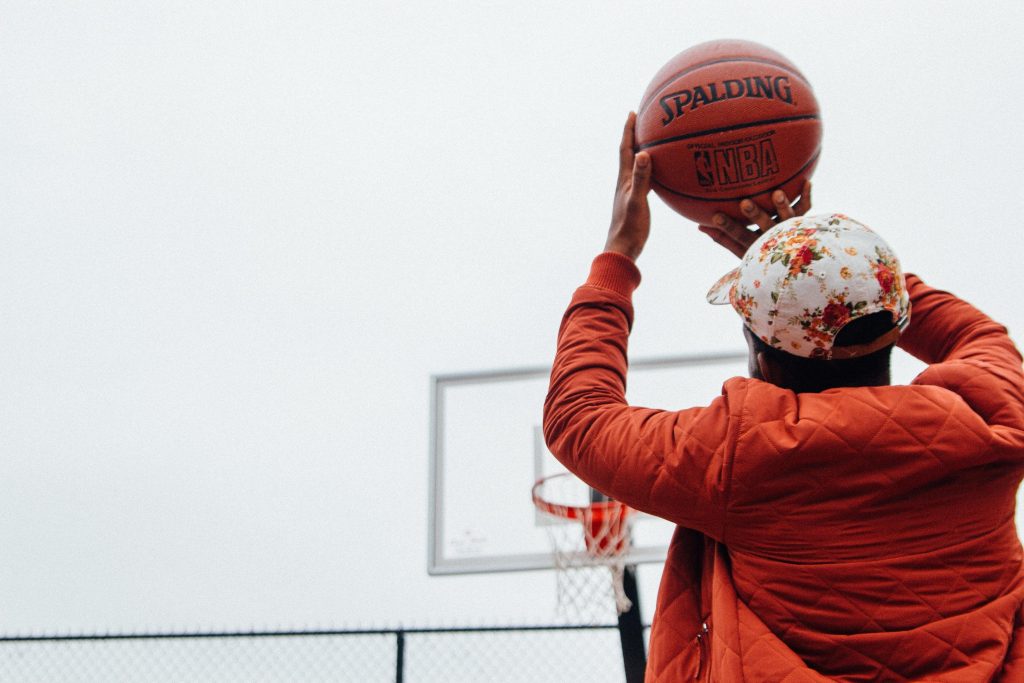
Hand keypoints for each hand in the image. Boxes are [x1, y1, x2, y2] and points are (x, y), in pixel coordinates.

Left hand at [604, 112, 652, 261]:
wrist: (623, 249)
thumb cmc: (629, 228)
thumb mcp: (637, 201)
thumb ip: (640, 179)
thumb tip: (643, 153)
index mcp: (623, 180)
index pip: (625, 149)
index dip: (628, 131)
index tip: (632, 112)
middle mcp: (625, 183)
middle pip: (630, 153)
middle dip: (635, 135)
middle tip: (643, 119)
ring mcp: (630, 192)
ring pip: (637, 165)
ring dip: (643, 151)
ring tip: (653, 139)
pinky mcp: (637, 202)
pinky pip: (646, 179)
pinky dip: (653, 170)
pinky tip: (663, 172)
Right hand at [697, 181, 812, 257]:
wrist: (792, 266)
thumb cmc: (760, 254)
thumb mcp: (740, 250)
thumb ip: (722, 238)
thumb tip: (699, 226)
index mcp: (757, 245)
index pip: (739, 236)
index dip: (727, 227)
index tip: (714, 216)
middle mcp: (774, 238)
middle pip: (765, 226)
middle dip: (755, 214)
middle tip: (745, 202)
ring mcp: (790, 230)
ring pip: (788, 218)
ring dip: (782, 206)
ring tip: (777, 193)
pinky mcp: (802, 222)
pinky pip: (806, 209)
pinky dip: (807, 197)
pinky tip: (807, 181)